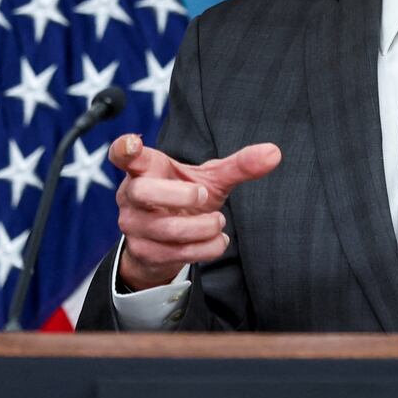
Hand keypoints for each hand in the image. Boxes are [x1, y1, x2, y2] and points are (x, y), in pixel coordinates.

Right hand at [108, 134, 281, 290]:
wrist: (168, 241)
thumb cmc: (185, 198)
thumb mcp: (211, 179)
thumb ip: (240, 165)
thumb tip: (274, 152)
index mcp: (144, 169)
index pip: (123, 154)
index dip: (125, 148)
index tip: (133, 145)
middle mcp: (131, 196)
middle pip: (142, 192)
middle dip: (178, 196)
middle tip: (203, 196)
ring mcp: (134, 226)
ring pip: (165, 228)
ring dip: (202, 227)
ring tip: (218, 221)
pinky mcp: (144, 252)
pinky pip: (176, 252)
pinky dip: (206, 248)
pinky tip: (217, 240)